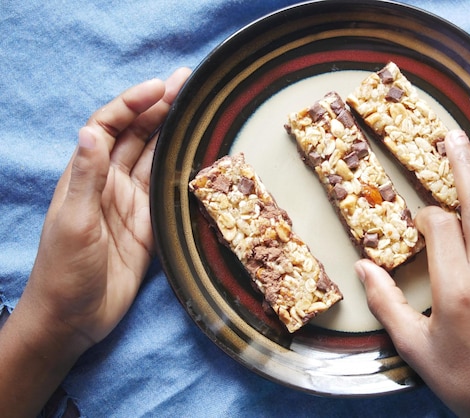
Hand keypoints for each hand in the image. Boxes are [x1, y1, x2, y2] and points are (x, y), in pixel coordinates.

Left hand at [0, 67, 190, 416]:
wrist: (74, 317)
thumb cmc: (63, 271)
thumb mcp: (72, 222)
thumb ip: (85, 178)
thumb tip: (91, 130)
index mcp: (86, 175)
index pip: (109, 126)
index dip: (132, 104)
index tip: (160, 87)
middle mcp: (110, 183)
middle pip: (137, 135)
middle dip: (160, 108)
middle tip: (189, 85)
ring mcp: (132, 203)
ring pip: (155, 157)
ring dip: (174, 132)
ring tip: (198, 108)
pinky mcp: (150, 224)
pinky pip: (169, 190)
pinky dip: (183, 170)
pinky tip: (199, 155)